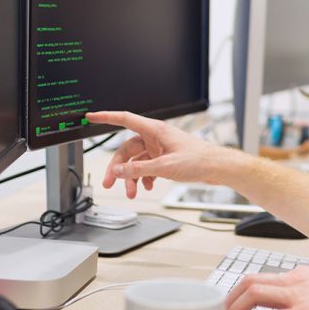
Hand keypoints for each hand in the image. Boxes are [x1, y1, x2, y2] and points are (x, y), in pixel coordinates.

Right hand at [86, 110, 240, 198]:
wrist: (217, 168)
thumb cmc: (198, 160)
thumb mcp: (164, 167)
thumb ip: (139, 169)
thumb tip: (118, 171)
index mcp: (155, 131)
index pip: (125, 119)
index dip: (106, 117)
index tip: (91, 116)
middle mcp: (156, 137)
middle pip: (127, 149)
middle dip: (118, 168)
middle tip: (109, 184)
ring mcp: (161, 148)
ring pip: (137, 161)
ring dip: (132, 177)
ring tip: (132, 193)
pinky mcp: (166, 158)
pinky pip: (148, 167)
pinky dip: (145, 177)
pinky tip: (148, 186)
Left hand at [224, 267, 308, 309]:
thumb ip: (308, 292)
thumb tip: (298, 305)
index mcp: (301, 275)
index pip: (264, 276)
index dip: (244, 289)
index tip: (236, 301)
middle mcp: (294, 281)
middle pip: (250, 281)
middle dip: (231, 297)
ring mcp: (296, 297)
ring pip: (252, 294)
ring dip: (234, 309)